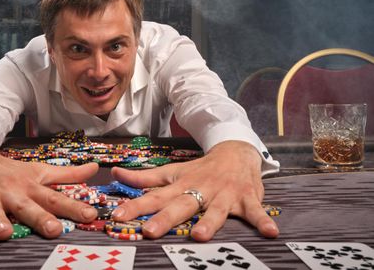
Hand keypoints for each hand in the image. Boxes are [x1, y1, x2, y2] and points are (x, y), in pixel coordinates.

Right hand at [0, 143, 98, 239]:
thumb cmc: (9, 171)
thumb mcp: (39, 171)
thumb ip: (67, 175)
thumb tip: (94, 169)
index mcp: (30, 186)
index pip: (55, 198)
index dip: (74, 207)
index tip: (90, 215)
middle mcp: (11, 191)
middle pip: (27, 206)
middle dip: (40, 218)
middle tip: (54, 229)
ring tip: (4, 233)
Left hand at [110, 140, 278, 240]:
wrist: (235, 151)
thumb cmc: (200, 169)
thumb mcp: (172, 171)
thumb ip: (144, 177)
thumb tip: (115, 174)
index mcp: (181, 186)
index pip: (154, 197)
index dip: (135, 207)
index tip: (117, 217)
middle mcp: (200, 190)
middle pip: (181, 205)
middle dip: (165, 218)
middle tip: (149, 231)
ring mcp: (224, 195)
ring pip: (215, 211)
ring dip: (209, 223)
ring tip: (200, 236)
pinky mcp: (246, 198)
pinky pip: (255, 212)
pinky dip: (262, 221)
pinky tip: (270, 232)